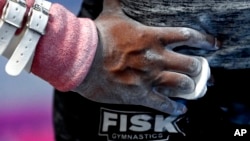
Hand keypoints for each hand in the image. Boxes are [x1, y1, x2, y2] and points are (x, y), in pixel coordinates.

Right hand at [74, 0, 218, 114]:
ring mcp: (149, 78)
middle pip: (190, 64)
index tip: (212, 45)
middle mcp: (156, 58)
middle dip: (199, 68)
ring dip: (190, 87)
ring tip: (193, 88)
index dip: (203, 40)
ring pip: (182, 84)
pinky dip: (173, 107)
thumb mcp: (110, 14)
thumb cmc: (97, 37)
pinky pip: (163, 104)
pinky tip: (179, 109)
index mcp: (152, 38)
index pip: (187, 36)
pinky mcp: (140, 94)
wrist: (82, 59)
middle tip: (202, 70)